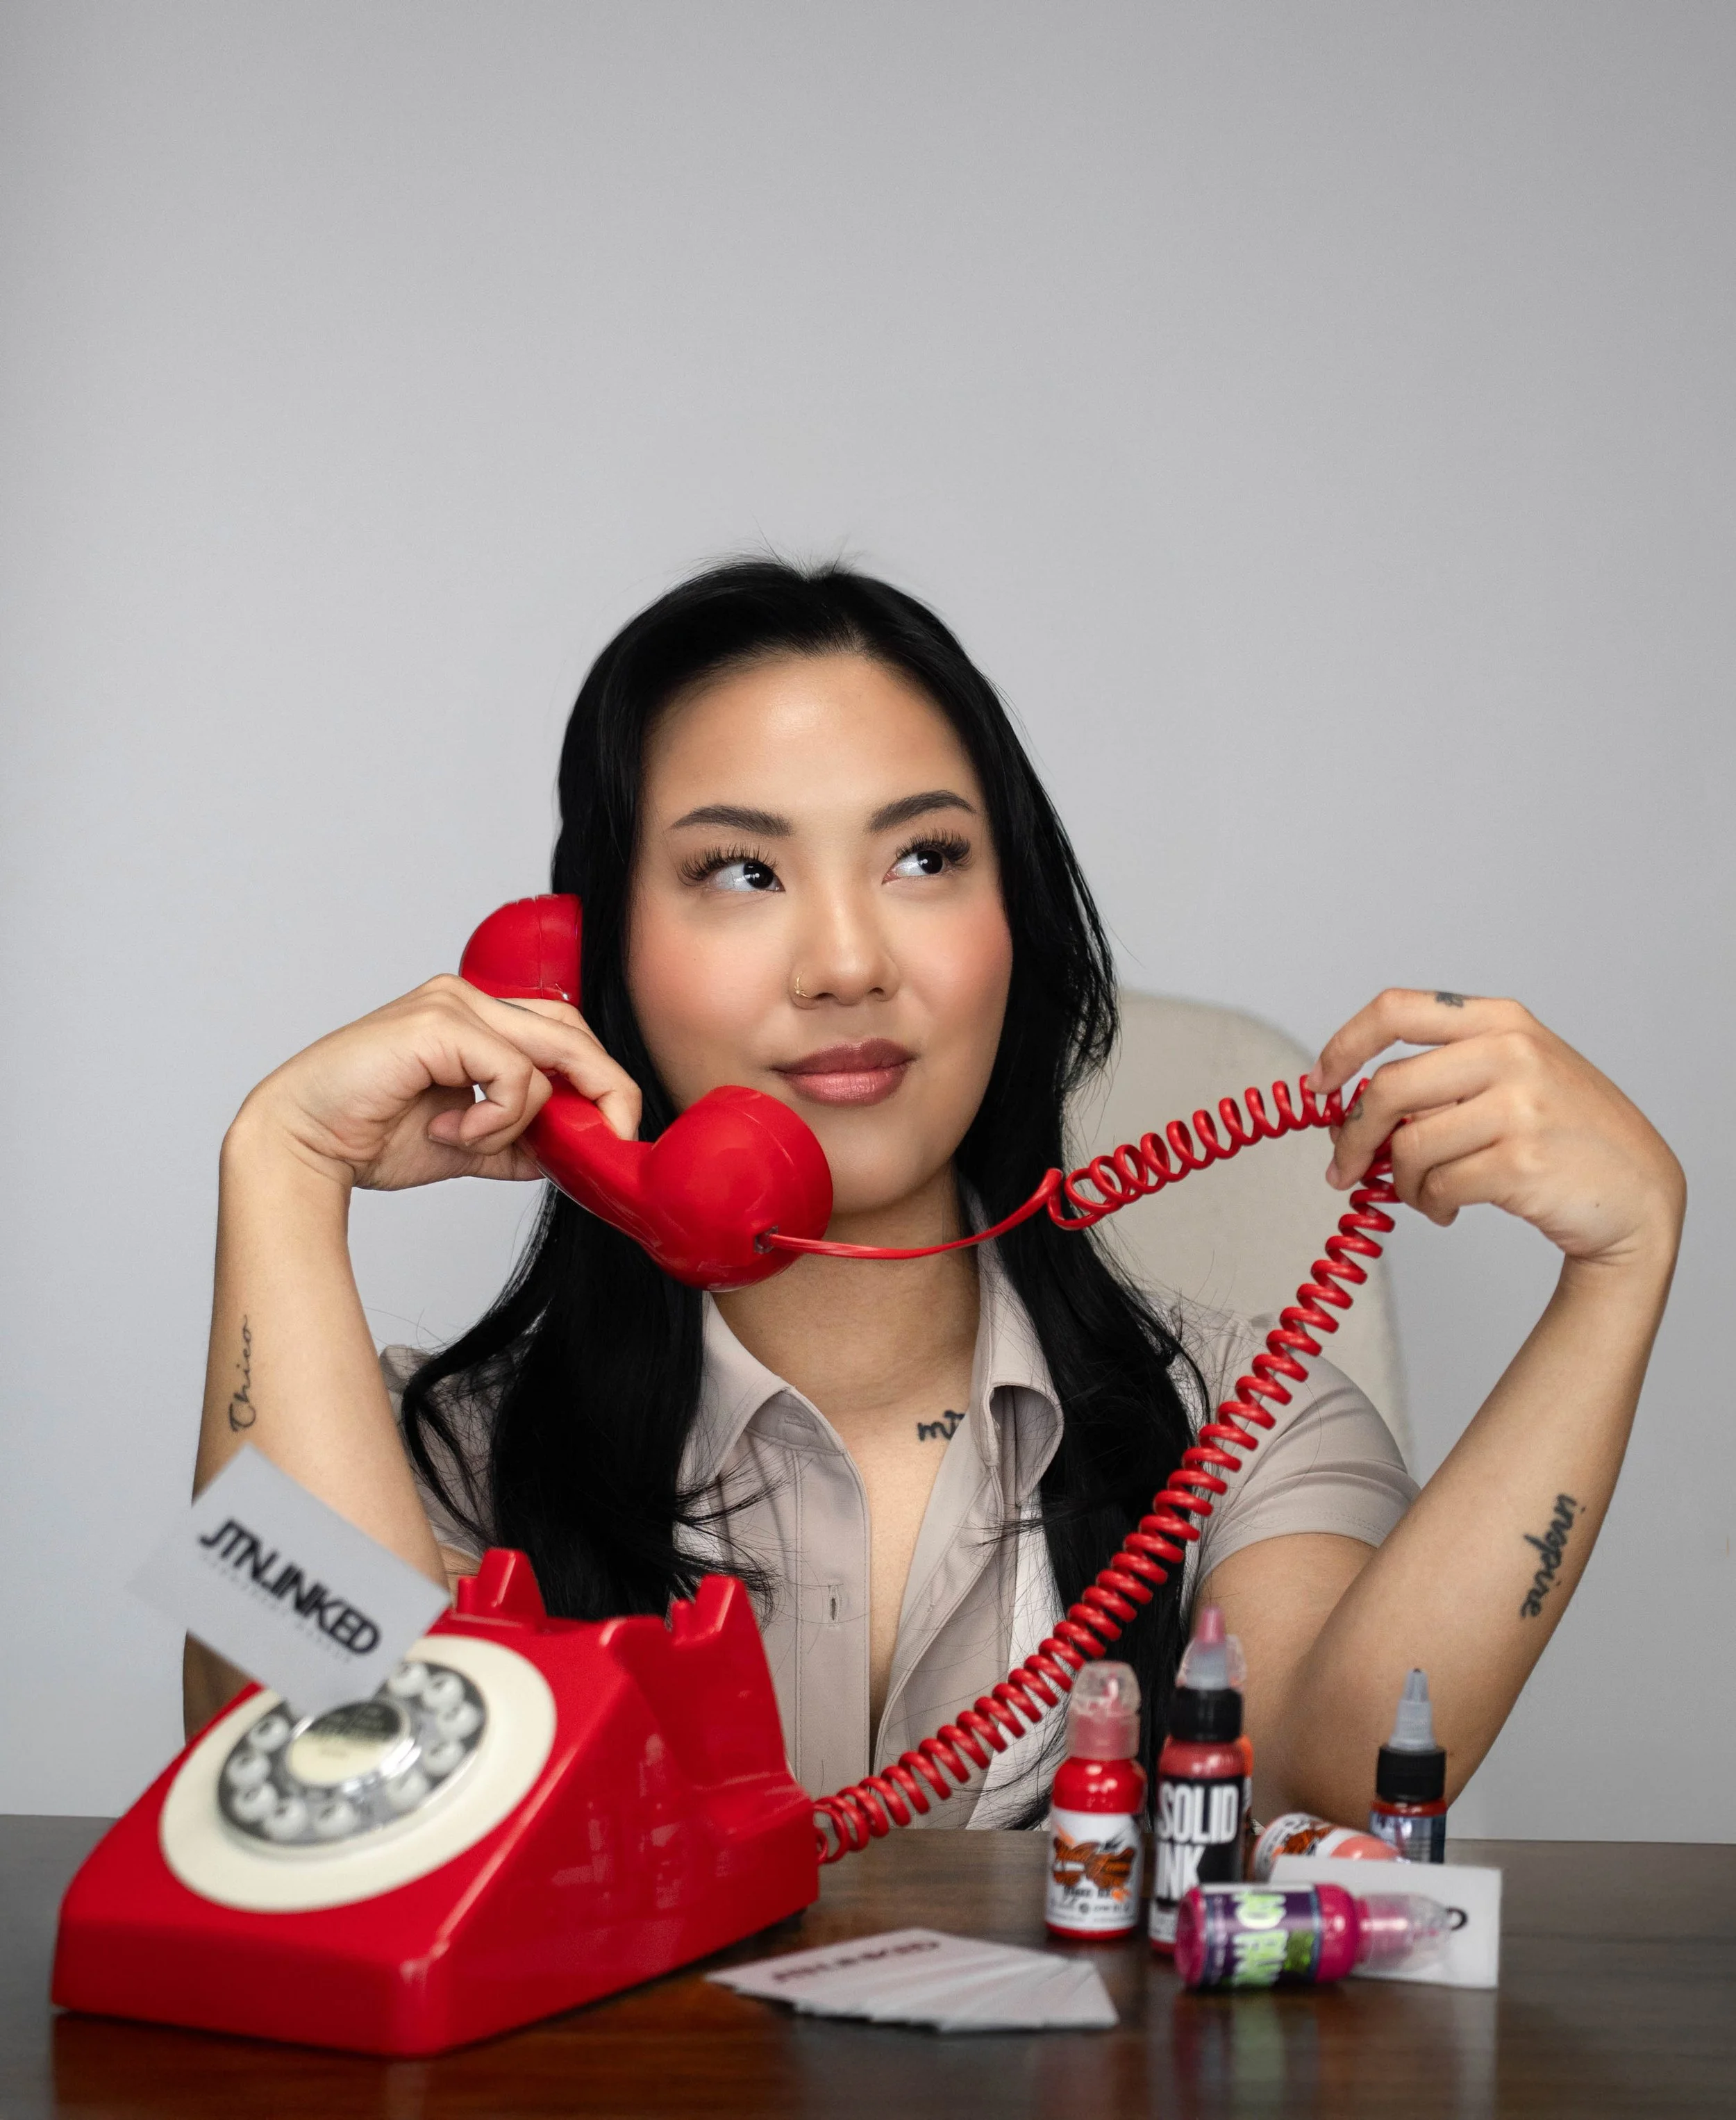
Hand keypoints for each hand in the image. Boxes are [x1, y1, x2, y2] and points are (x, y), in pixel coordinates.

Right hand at [232, 976, 642, 1191]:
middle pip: (572, 1033)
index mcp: (475, 1017)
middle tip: (607, 1141)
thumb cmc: (369, 1136)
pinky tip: (451, 1133)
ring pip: (545, 1058)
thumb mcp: (466, 1144)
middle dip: (603, 1090)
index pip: (564, 1035)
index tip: (616, 1133)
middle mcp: (467, 998)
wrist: (302, 1144)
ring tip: (469, 1141)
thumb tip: (568, 1153)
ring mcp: (452, 1003)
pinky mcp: (439, 1024)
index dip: (601, 1081)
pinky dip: (496, 1120)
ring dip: (521, 1120)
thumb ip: (515, 1141)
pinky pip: (512, 1075)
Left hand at [1310, 990, 1684, 1271]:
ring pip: (1407, 1146)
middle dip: (1352, 1136)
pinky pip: (1436, 1186)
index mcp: (1502, 1020)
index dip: (1343, 1046)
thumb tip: (1347, 1104)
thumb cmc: (1564, 1132)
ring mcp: (1520, 1106)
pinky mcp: (1521, 1162)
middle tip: (1342, 1168)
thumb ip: (1442, 1074)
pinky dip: (1429, 1205)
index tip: (1319, 1084)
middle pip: (1387, 1088)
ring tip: (1424, 1193)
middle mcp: (1511, 1052)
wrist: (1638, 1191)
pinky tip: (1449, 1208)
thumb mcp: (1515, 1074)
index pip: (1395, 1010)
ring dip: (1401, 1182)